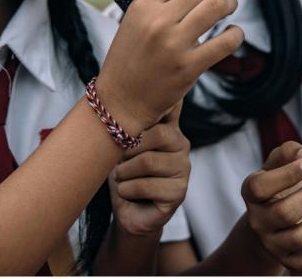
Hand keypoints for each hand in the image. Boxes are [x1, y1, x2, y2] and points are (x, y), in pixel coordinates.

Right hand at [97, 0, 243, 131]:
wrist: (121, 100)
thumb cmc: (129, 59)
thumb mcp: (134, 21)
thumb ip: (159, 1)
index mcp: (143, 5)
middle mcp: (158, 20)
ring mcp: (174, 44)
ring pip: (217, 6)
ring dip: (231, 1)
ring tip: (231, 5)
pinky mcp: (189, 67)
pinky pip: (225, 42)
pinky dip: (236, 34)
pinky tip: (234, 33)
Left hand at [109, 103, 189, 235]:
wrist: (127, 211)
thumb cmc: (123, 174)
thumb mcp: (121, 146)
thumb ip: (129, 126)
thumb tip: (125, 96)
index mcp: (168, 128)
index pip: (173, 106)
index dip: (167, 100)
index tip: (153, 90)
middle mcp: (181, 145)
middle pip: (160, 134)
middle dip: (130, 148)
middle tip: (118, 161)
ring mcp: (183, 169)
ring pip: (148, 162)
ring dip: (124, 173)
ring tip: (120, 178)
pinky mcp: (179, 193)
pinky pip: (146, 186)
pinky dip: (127, 190)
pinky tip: (127, 193)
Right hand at [241, 141, 301, 273]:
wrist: (270, 222)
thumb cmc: (278, 187)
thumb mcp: (278, 165)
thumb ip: (290, 152)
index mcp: (251, 194)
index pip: (260, 187)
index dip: (288, 173)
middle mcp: (257, 222)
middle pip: (286, 213)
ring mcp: (272, 244)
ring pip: (301, 238)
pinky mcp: (288, 262)